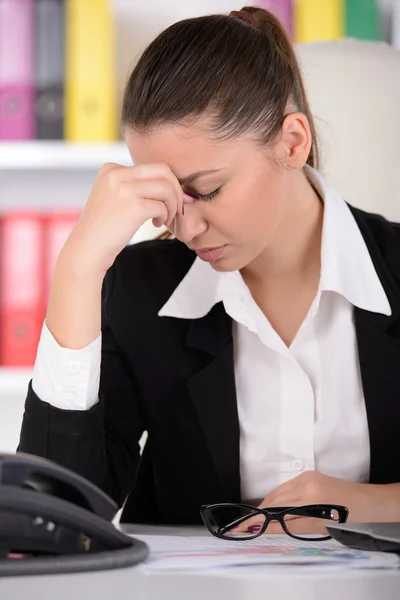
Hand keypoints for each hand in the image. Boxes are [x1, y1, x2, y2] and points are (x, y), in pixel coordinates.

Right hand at [62, 162, 184, 274]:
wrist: (86, 250)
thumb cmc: (104, 229)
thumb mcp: (114, 197)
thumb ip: (134, 186)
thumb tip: (170, 183)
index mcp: (111, 169)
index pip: (152, 167)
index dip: (167, 184)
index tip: (168, 201)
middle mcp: (116, 174)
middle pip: (163, 171)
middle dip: (176, 190)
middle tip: (176, 208)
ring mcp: (124, 189)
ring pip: (166, 188)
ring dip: (172, 205)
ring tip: (164, 219)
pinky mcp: (132, 206)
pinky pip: (162, 206)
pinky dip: (165, 216)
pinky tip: (155, 224)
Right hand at [236, 471, 387, 535]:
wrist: (366, 502)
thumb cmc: (346, 517)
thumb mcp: (316, 526)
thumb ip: (288, 526)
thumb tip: (265, 528)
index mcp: (307, 496)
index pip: (274, 508)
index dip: (256, 518)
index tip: (241, 526)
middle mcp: (304, 482)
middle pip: (274, 498)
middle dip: (258, 512)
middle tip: (244, 525)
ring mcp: (305, 476)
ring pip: (279, 491)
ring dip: (268, 505)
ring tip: (256, 519)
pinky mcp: (308, 474)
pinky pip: (287, 487)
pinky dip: (278, 497)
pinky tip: (275, 506)